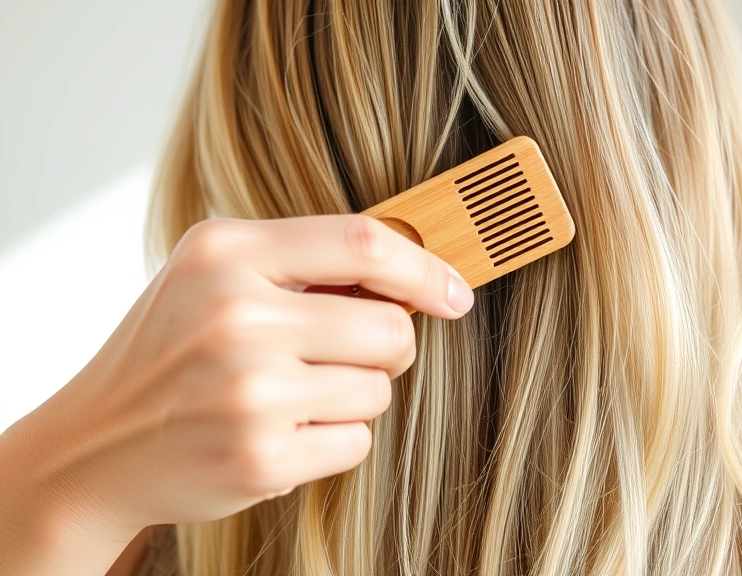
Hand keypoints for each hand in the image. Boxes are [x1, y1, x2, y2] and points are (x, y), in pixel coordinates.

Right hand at [0, 215, 473, 558]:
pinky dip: (332, 440)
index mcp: (225, 253)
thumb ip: (303, 262)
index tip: (454, 293)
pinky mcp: (260, 458)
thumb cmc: (172, 350)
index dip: (425, 268)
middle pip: (389, 328)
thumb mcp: (214, 277)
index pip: (363, 243)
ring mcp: (248, 393)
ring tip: (293, 395)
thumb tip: (415, 271)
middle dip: (389, 346)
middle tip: (353, 354)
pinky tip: (281, 433)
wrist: (95, 446)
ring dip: (354, 396)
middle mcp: (235, 317)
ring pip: (378, 390)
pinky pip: (355, 442)